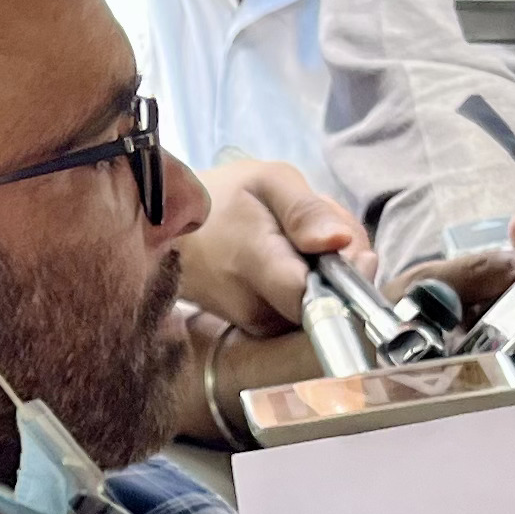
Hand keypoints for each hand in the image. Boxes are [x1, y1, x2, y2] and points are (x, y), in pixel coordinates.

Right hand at [182, 158, 374, 337]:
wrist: (166, 232)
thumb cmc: (219, 200)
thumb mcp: (266, 182)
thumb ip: (305, 210)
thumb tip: (341, 241)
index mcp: (256, 266)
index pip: (321, 297)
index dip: (348, 272)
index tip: (347, 240)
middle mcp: (256, 309)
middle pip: (331, 300)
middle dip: (343, 263)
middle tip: (322, 224)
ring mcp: (257, 326)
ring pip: (323, 305)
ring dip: (329, 270)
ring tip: (302, 235)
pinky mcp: (260, 331)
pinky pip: (306, 310)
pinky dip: (313, 282)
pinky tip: (294, 255)